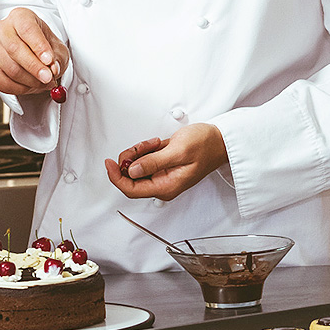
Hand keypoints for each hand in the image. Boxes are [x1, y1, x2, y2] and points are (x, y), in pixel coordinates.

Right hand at [0, 7, 69, 95]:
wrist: (34, 57)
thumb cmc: (44, 49)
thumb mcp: (58, 50)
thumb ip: (57, 58)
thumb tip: (53, 68)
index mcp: (20, 17)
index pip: (27, 29)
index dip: (39, 46)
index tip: (49, 61)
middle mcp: (2, 29)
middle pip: (14, 48)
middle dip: (33, 67)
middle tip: (48, 78)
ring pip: (9, 67)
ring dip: (29, 80)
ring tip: (43, 83)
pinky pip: (0, 81)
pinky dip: (18, 88)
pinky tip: (30, 86)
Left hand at [104, 123, 228, 200]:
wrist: (220, 140)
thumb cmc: (206, 146)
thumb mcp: (178, 151)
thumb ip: (153, 162)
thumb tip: (133, 171)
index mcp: (166, 186)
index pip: (132, 190)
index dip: (116, 177)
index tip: (109, 163)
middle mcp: (163, 184)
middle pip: (132, 177)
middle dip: (131, 159)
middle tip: (140, 146)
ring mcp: (163, 175)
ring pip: (137, 167)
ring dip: (140, 152)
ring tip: (155, 143)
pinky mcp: (163, 165)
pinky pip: (145, 160)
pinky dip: (146, 149)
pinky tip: (158, 143)